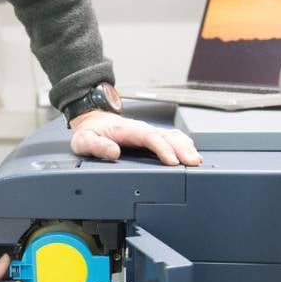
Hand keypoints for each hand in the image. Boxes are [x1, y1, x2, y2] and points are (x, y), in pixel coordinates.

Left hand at [69, 110, 200, 165]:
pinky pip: (172, 138)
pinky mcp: (152, 136)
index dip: (163, 148)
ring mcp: (148, 132)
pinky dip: (184, 144)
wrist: (92, 119)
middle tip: (192, 162)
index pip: (150, 137)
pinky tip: (191, 153)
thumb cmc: (90, 131)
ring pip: (172, 136)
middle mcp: (141, 129)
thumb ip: (97, 146)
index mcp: (127, 130)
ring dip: (186, 147)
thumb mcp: (84, 141)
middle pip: (167, 136)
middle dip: (181, 149)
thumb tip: (113, 152)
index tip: (172, 161)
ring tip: (196, 160)